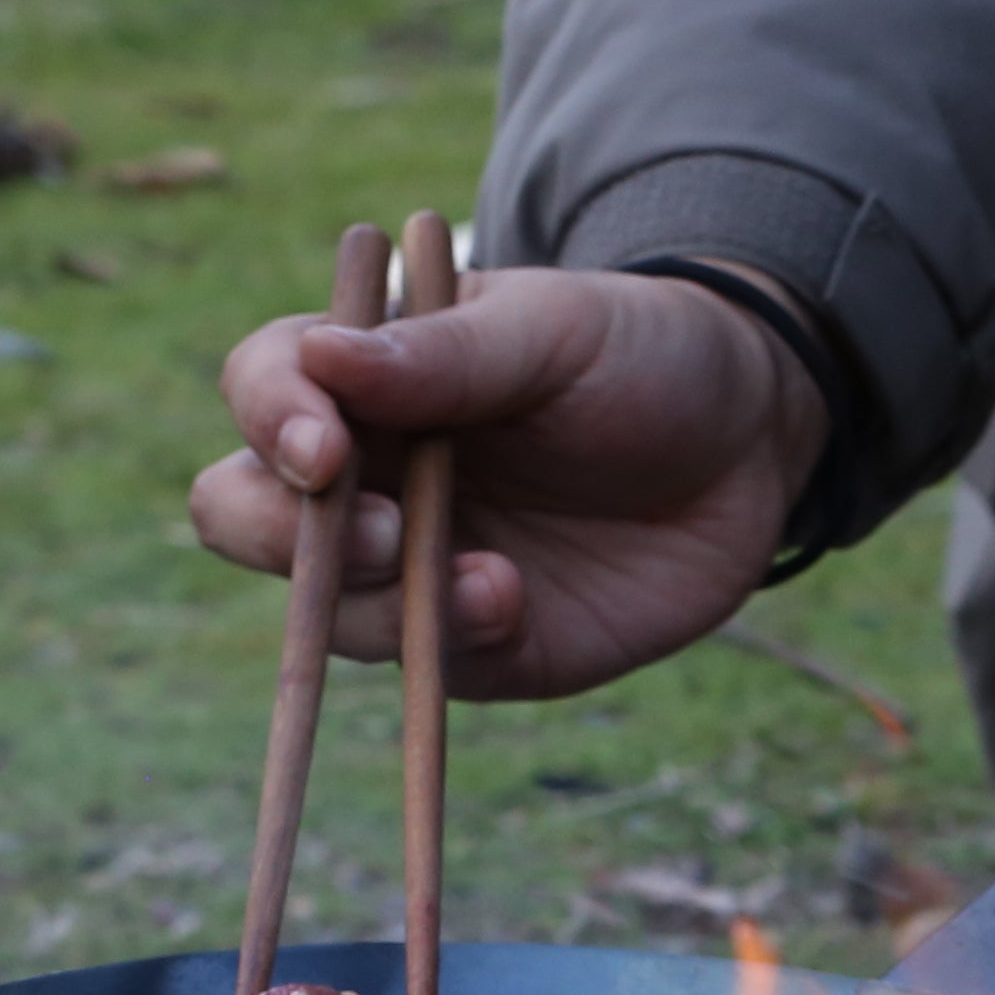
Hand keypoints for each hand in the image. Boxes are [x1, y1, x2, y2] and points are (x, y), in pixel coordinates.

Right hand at [191, 263, 830, 699]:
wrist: (750, 447)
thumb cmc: (641, 356)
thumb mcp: (558, 331)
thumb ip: (449, 354)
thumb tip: (321, 358)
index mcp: (367, 374)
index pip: (264, 386)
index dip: (271, 415)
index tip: (324, 446)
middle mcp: (366, 473)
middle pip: (245, 513)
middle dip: (285, 535)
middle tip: (382, 534)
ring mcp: (408, 565)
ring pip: (323, 610)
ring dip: (377, 604)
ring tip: (487, 581)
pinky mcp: (471, 643)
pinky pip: (420, 664)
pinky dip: (451, 642)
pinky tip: (512, 602)